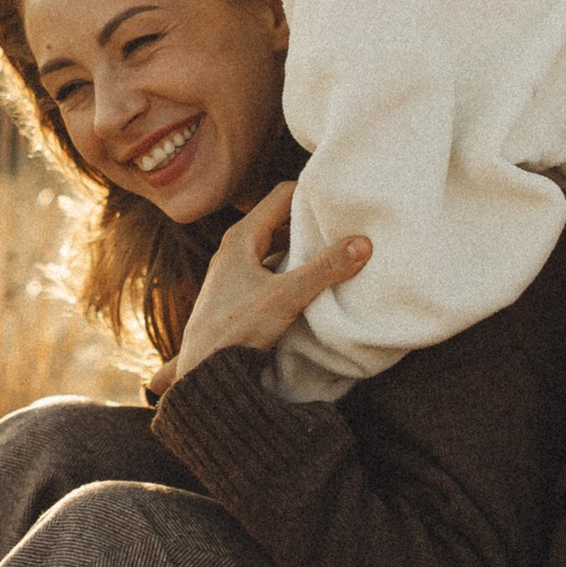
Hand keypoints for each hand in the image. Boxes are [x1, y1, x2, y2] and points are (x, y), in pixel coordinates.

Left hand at [160, 182, 370, 391]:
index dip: (310, 194)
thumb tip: (363, 243)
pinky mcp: (240, 293)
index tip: (339, 200)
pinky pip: (272, 269)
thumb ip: (324, 270)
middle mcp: (236, 248)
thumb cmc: (235, 330)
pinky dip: (293, 268)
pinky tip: (312, 282)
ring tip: (335, 252)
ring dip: (302, 248)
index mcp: (241, 238)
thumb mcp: (285, 298)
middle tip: (343, 224)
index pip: (281, 196)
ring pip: (276, 247)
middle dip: (310, 221)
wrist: (202, 373)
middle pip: (280, 220)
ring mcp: (236, 271)